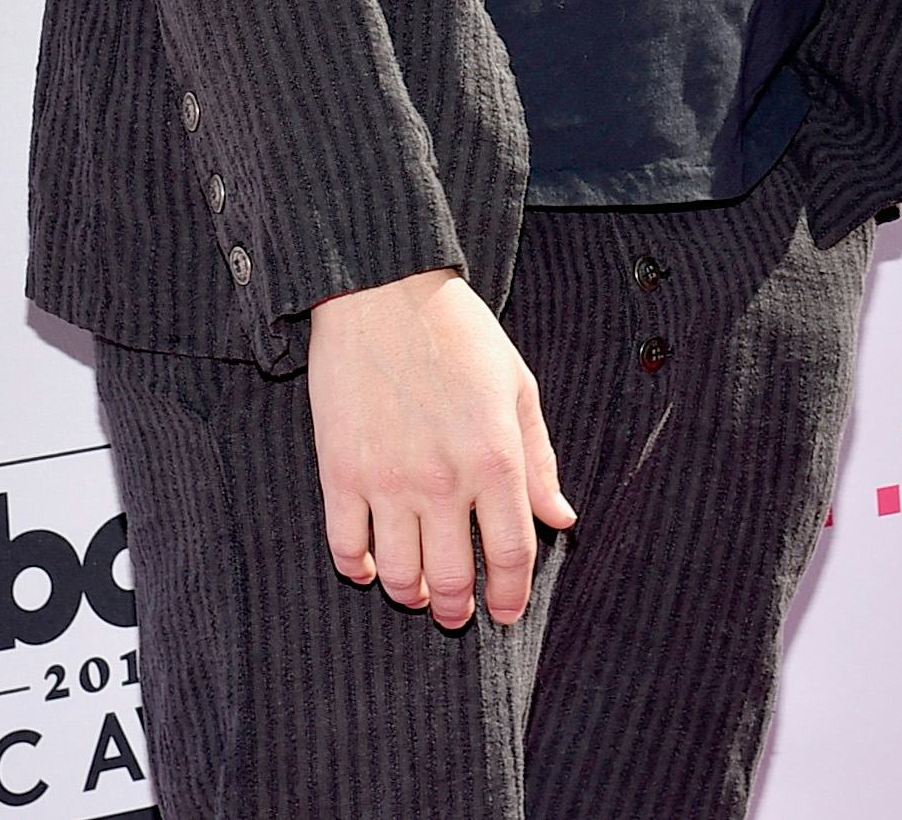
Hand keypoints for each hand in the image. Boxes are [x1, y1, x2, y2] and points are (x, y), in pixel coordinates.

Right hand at [306, 266, 576, 628]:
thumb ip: (540, 458)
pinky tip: (370, 564)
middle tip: (457, 610)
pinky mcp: (340, 472)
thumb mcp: (517, 385)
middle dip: (459, 607)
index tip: (504, 611)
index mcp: (495, 458)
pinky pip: (346, 548)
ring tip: (418, 590)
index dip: (509, 596)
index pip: (510, 556)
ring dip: (412, 595)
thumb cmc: (458, 332)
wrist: (382, 288)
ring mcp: (388, 479)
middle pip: (453, 580)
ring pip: (401, 576)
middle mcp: (444, 480)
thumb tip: (561, 518)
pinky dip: (359, 569)